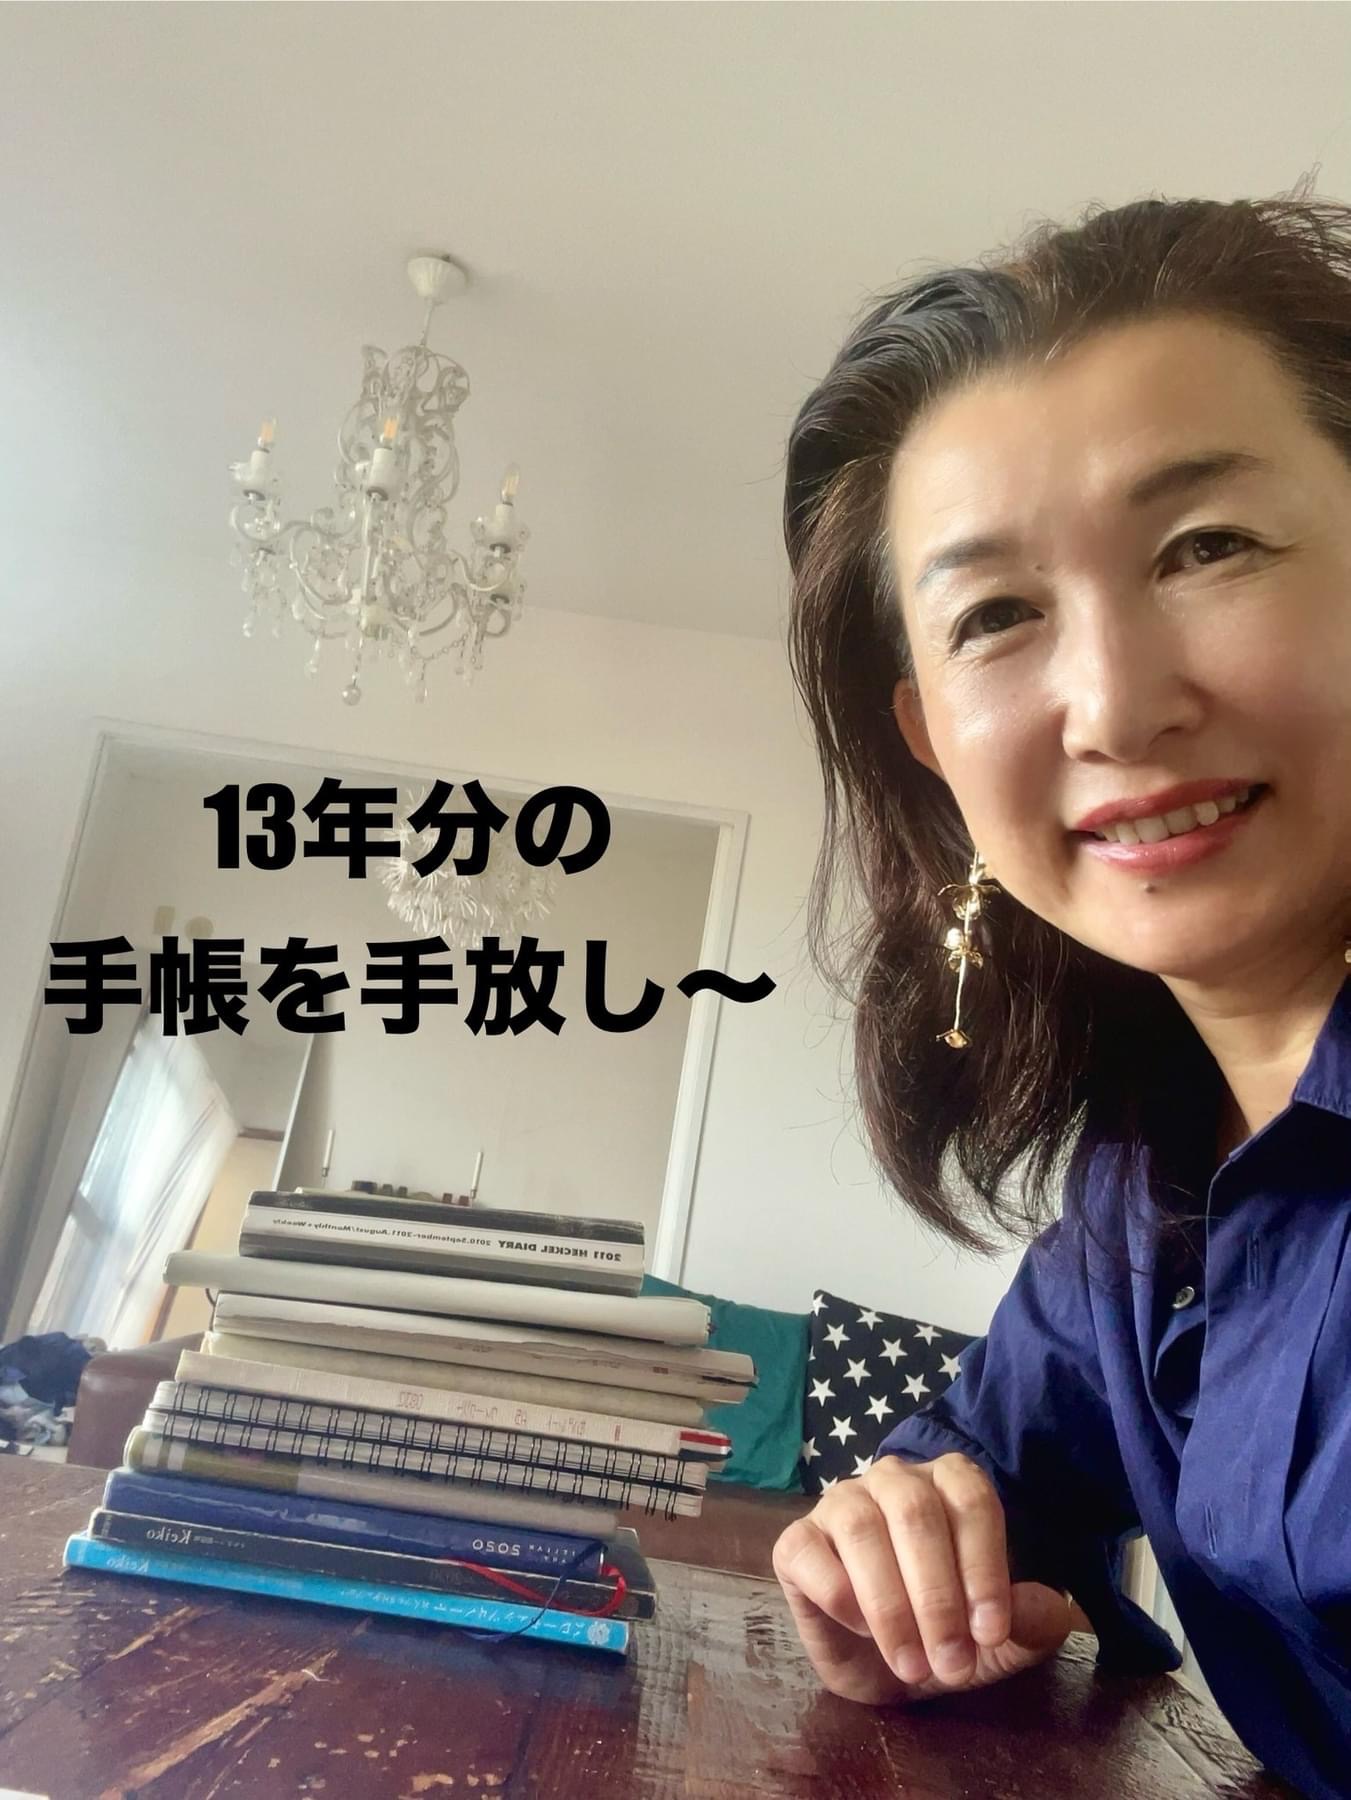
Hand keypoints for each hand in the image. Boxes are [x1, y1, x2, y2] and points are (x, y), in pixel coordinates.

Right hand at [772, 1452, 1083, 1704]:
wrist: (884, 1665)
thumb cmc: (948, 1633)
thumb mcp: (1000, 1641)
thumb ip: (1031, 1622)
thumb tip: (1047, 1606)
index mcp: (949, 1484)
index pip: (972, 1501)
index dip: (983, 1567)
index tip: (991, 1632)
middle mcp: (894, 1481)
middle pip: (917, 1513)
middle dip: (937, 1597)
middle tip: (953, 1665)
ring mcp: (840, 1504)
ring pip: (862, 1528)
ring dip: (890, 1605)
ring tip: (912, 1666)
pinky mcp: (796, 1541)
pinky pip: (810, 1555)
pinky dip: (840, 1597)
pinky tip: (861, 1633)